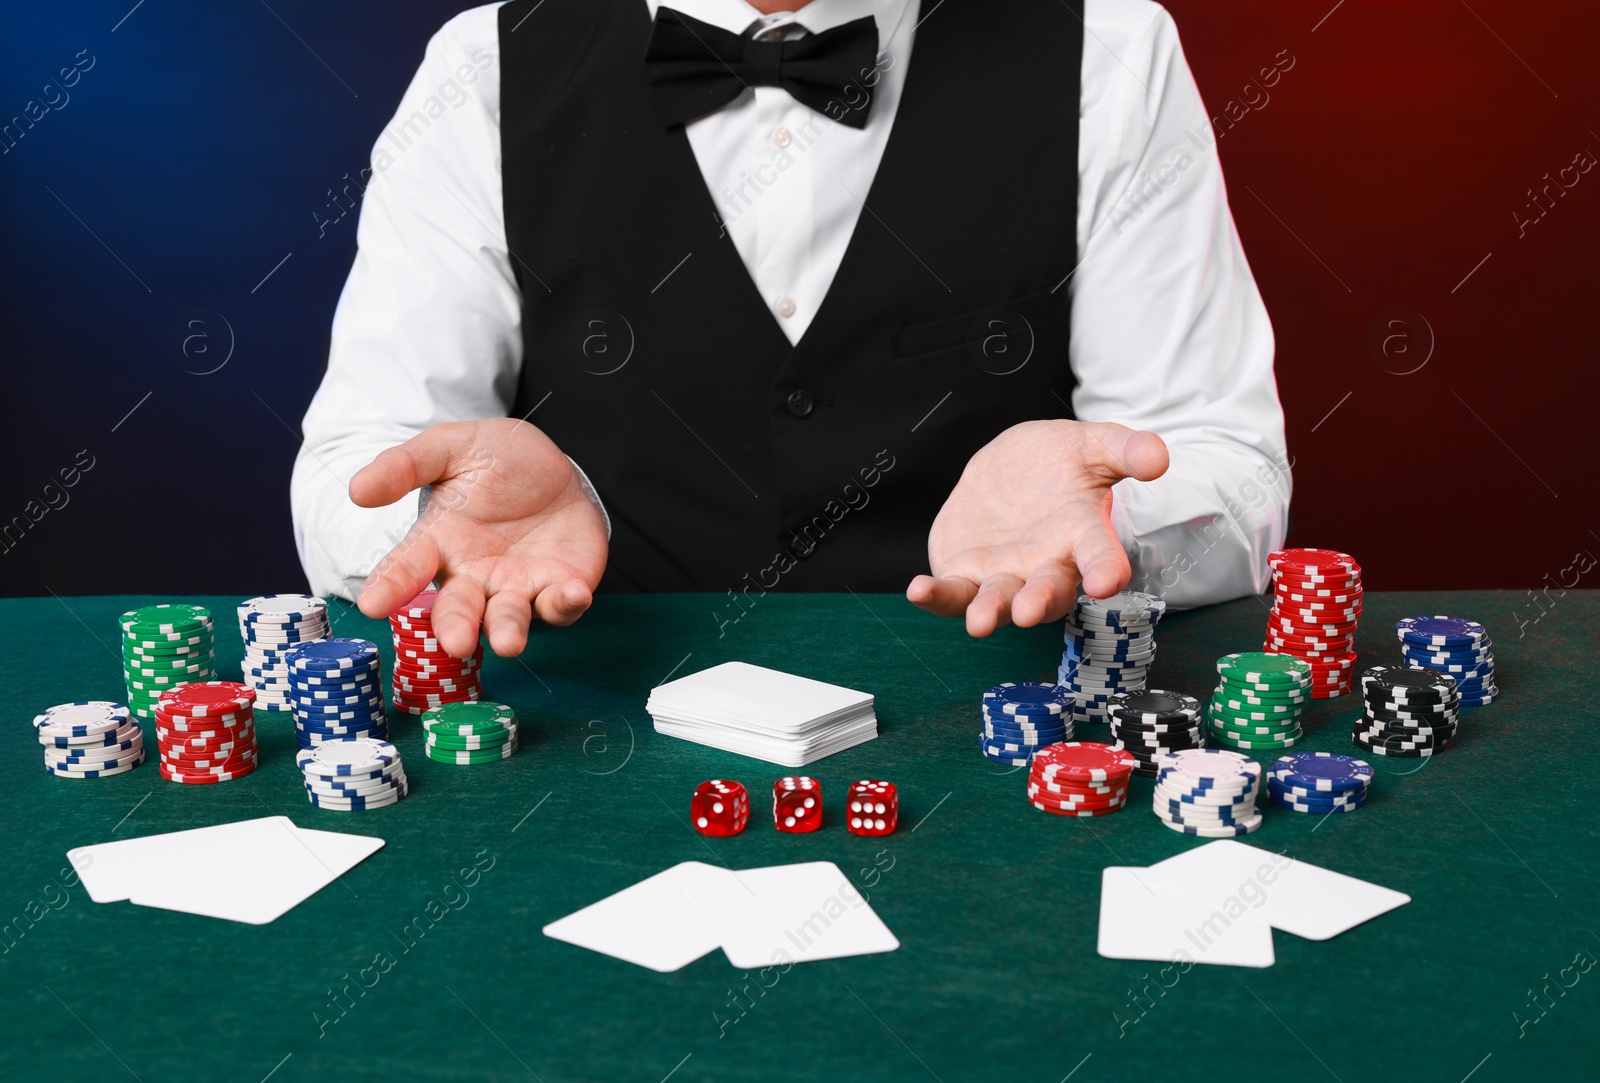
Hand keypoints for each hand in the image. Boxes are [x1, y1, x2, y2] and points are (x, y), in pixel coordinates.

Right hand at [349, 418, 608, 656]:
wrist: (556, 469)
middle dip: (456, 626)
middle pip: (459, 608)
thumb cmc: (495, 461)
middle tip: (455, 641)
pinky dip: (566, 604)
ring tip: (508, 642)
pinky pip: (560, 605)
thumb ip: (406, 464)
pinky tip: (572, 594)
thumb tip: (357, 490)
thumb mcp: (450, 448)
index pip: (407, 568)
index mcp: (439, 542)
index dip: (390, 586)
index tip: (372, 604)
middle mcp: (474, 575)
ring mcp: (517, 586)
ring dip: (508, 630)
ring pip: (508, 618)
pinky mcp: (558, 587)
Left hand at [907, 419, 1168, 636]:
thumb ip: (1125, 450)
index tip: (1108, 581)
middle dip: (1039, 601)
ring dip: (989, 611)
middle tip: (1030, 611)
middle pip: (1047, 591)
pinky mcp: (965, 573)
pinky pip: (951, 592)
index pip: (1099, 557)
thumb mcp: (1093, 446)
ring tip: (980, 621)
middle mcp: (1045, 566)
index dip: (1105, 570)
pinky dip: (936, 597)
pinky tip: (919, 591)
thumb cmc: (1060, 463)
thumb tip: (1159, 457)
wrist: (1012, 468)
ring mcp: (1003, 575)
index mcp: (1081, 537)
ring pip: (998, 600)